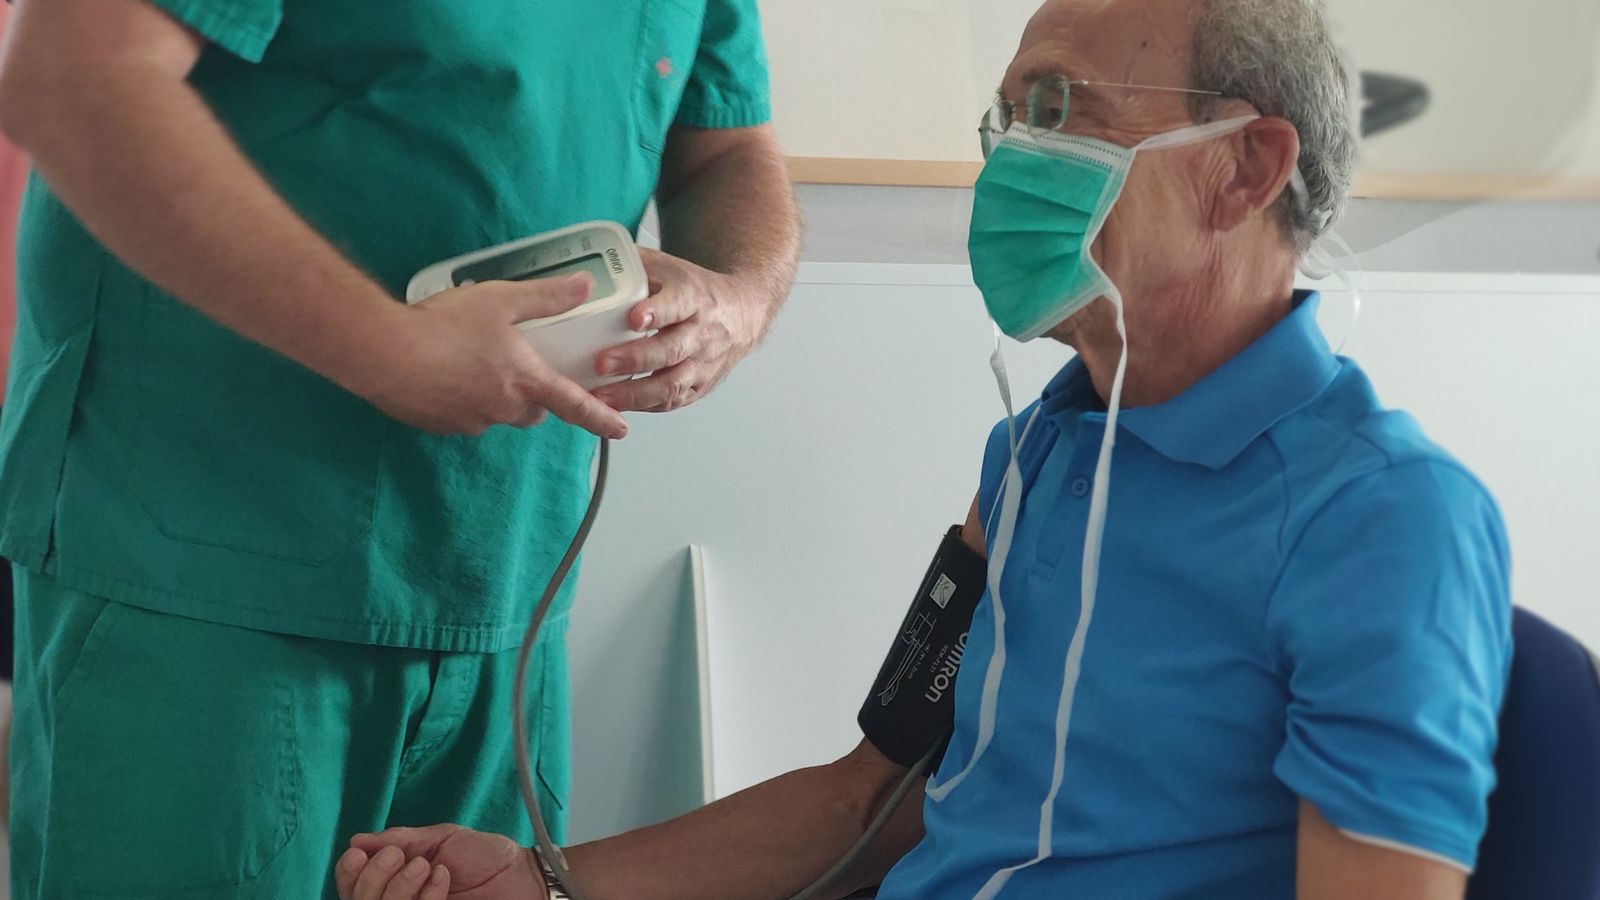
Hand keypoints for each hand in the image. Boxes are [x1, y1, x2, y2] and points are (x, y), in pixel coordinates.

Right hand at [336, 825, 546, 899]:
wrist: (525, 877)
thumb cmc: (488, 856)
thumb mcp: (444, 838)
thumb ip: (403, 839)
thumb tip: (358, 842)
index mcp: (398, 879)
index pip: (355, 885)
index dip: (349, 873)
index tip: (360, 854)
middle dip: (375, 877)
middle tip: (402, 858)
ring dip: (399, 887)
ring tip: (429, 868)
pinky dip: (423, 897)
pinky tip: (442, 881)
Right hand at [342, 274, 628, 438]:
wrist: (383, 352)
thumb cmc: (444, 324)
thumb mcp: (501, 299)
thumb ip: (546, 297)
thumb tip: (584, 286)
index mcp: (525, 381)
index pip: (575, 405)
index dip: (602, 418)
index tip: (621, 430)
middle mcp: (503, 409)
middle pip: (534, 412)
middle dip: (536, 399)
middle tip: (524, 372)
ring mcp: (470, 421)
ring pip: (497, 415)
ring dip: (496, 397)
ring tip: (474, 364)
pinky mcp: (440, 426)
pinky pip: (463, 416)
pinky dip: (462, 400)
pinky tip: (444, 374)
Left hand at [591, 249, 772, 412]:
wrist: (742, 314)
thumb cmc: (700, 292)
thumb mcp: (672, 268)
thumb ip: (636, 265)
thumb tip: (594, 260)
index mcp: (694, 298)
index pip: (678, 304)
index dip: (657, 311)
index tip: (635, 318)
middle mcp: (702, 334)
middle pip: (670, 350)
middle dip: (634, 359)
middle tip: (602, 363)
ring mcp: (702, 364)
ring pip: (671, 384)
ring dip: (635, 393)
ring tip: (603, 397)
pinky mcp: (699, 387)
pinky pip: (671, 401)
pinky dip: (644, 406)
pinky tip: (619, 407)